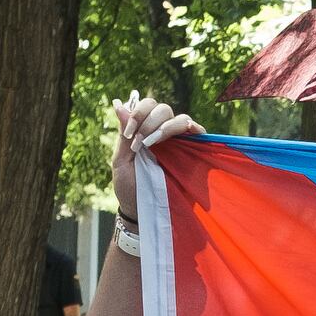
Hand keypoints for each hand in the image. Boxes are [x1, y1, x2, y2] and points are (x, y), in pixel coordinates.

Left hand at [110, 96, 197, 227]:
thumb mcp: (121, 161)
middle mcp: (163, 133)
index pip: (146, 105)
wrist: (143, 211)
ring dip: (164, 127)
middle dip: (149, 121)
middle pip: (162, 108)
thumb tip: (118, 104)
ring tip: (152, 145)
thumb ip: (123, 134)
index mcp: (145, 130)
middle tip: (140, 142)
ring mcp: (180, 142)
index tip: (129, 134)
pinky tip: (176, 141)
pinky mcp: (194, 152)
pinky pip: (197, 131)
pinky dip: (189, 129)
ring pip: (179, 118)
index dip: (138, 113)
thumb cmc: (130, 188)